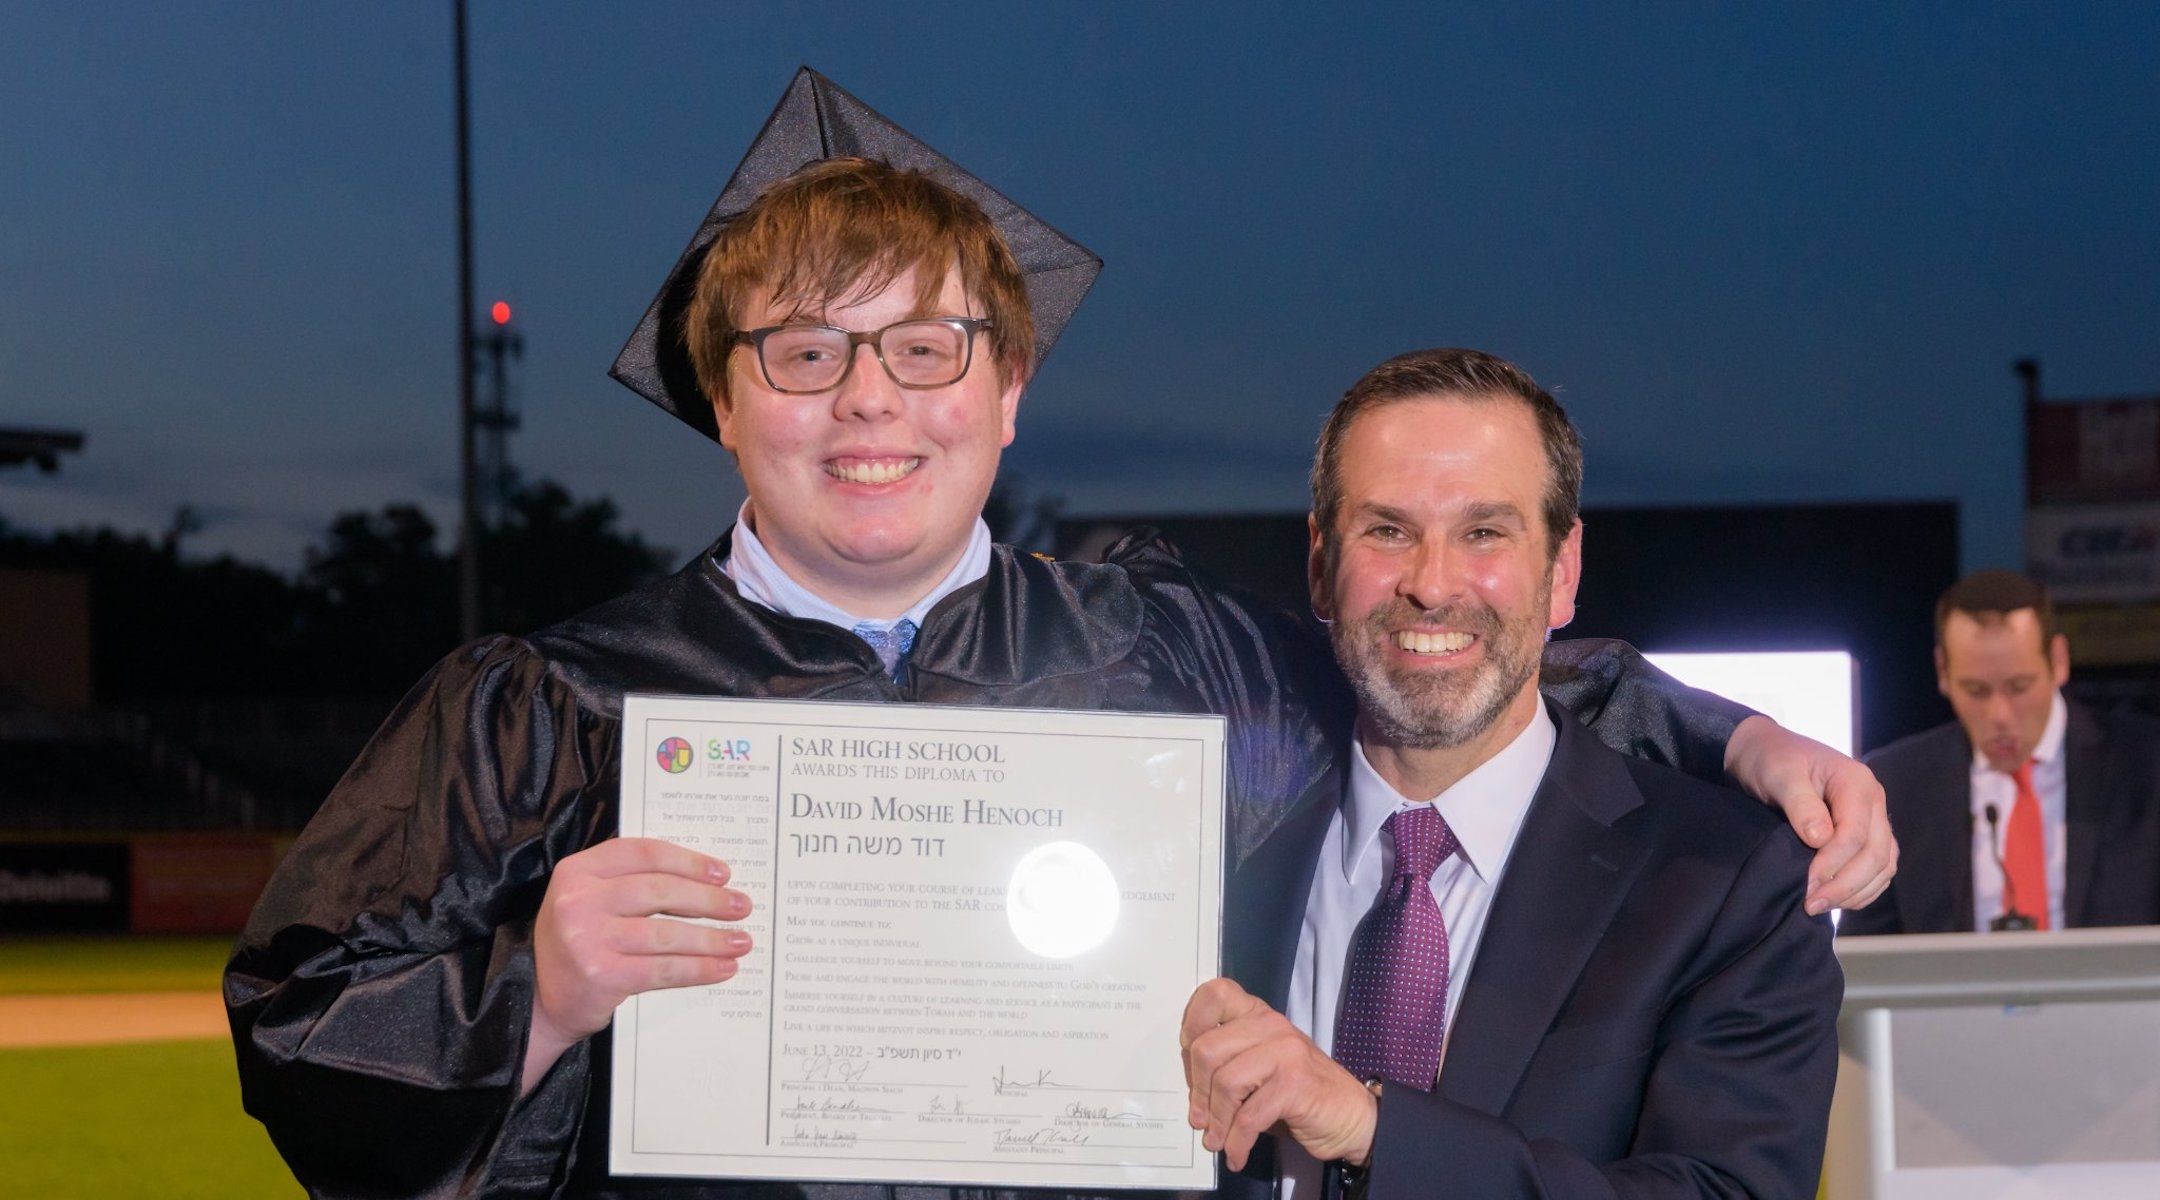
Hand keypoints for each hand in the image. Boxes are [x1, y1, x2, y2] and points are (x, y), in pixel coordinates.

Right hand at [523, 837, 752, 1092]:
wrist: (539, 1001)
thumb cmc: (579, 943)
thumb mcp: (590, 900)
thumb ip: (631, 882)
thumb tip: (706, 881)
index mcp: (577, 870)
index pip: (644, 854)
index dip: (689, 861)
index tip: (723, 873)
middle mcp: (578, 900)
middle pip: (660, 890)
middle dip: (708, 899)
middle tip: (741, 907)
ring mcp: (588, 939)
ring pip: (666, 932)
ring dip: (711, 938)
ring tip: (740, 941)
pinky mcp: (602, 976)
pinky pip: (663, 969)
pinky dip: (699, 969)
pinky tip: (722, 969)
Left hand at [1180, 978, 1376, 1169]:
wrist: (1352, 1116)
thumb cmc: (1298, 1092)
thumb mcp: (1259, 1067)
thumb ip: (1228, 1062)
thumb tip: (1188, 1084)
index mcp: (1258, 1014)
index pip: (1215, 994)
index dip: (1192, 1023)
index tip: (1189, 1057)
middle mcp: (1271, 1025)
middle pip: (1207, 1049)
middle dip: (1197, 1091)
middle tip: (1200, 1118)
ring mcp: (1286, 1052)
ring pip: (1225, 1083)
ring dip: (1216, 1121)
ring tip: (1216, 1139)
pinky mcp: (1295, 1084)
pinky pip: (1249, 1116)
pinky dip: (1236, 1141)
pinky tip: (1236, 1153)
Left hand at [1725, 715, 1898, 914]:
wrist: (1766, 753)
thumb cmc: (1770, 761)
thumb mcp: (1779, 775)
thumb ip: (1800, 805)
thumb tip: (1820, 840)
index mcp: (1857, 782)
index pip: (1856, 834)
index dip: (1833, 864)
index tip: (1806, 884)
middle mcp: (1874, 801)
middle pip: (1876, 854)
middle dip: (1845, 885)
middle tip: (1811, 905)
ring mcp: (1874, 819)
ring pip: (1882, 866)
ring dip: (1855, 892)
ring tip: (1820, 906)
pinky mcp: (1866, 835)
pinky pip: (1878, 869)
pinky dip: (1862, 889)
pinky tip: (1837, 901)